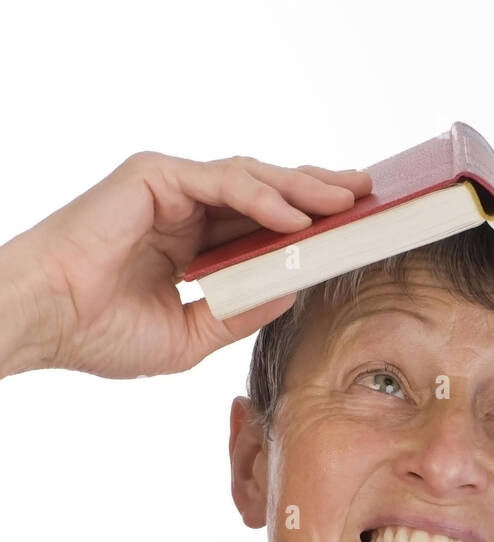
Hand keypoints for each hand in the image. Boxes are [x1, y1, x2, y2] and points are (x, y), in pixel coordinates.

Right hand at [0, 153, 371, 378]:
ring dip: (301, 188)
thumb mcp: (192, 336)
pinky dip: (260, 197)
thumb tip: (294, 292)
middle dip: (318, 193)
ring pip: (251, 178)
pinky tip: (294, 217)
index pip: (261, 225)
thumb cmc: (101, 334)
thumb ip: (240, 312)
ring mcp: (169, 189)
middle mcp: (184, 211)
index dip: (307, 224)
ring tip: (344, 203)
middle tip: (366, 198)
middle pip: (266, 193)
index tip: (352, 230)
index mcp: (192, 245)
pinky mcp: (153, 175)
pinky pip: (221, 180)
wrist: (48, 324)